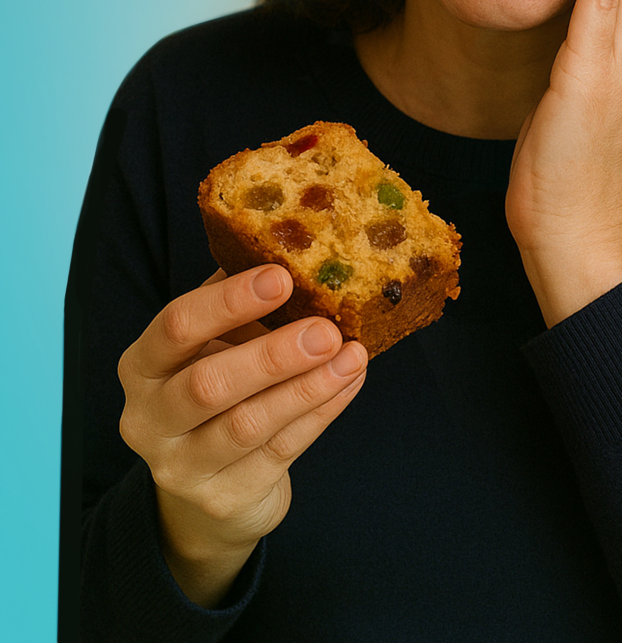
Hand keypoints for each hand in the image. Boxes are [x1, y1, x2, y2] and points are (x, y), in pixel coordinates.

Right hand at [117, 265, 367, 605]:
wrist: (206, 494)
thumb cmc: (213, 393)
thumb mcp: (210, 347)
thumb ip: (235, 306)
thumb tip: (291, 251)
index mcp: (142, 366)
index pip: (175, 326)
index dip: (228, 302)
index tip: (280, 277)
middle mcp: (149, 419)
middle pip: (208, 385)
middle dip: (272, 355)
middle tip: (326, 329)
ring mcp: (183, 467)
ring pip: (247, 425)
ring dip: (306, 387)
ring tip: (350, 355)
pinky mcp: (225, 499)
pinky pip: (279, 452)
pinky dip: (320, 413)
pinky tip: (348, 382)